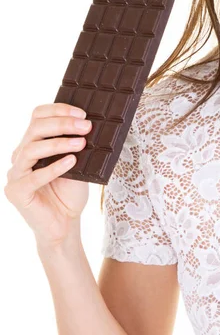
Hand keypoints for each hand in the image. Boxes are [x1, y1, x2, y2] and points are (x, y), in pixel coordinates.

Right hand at [4, 103, 91, 247]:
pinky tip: (71, 162)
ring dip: (59, 143)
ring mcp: (15, 173)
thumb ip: (75, 144)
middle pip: (35, 128)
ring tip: (81, 144)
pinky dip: (54, 167)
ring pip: (32, 149)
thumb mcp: (77, 162)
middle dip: (63, 124)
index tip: (82, 113)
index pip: (38, 116)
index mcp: (33, 143)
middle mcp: (20, 155)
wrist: (65, 224)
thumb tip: (89, 123)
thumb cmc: (69, 192)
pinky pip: (33, 177)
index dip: (59, 110)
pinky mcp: (16, 192)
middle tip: (86, 126)